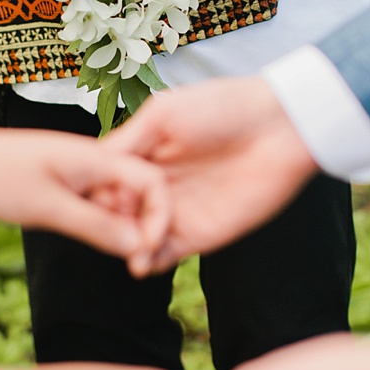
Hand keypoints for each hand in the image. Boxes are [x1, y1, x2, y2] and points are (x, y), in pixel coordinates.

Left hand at [0, 123, 170, 266]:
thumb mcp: (48, 209)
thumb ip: (95, 226)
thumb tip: (138, 246)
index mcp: (97, 158)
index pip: (152, 183)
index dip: (159, 218)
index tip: (146, 251)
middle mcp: (96, 160)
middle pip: (142, 192)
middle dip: (145, 227)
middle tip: (135, 266)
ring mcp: (82, 169)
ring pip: (121, 200)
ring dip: (125, 228)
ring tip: (120, 260)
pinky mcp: (68, 179)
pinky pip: (100, 201)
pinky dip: (105, 222)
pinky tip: (96, 241)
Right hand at [103, 77, 317, 274]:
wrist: (280, 126)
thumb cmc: (221, 107)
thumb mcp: (162, 114)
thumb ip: (126, 142)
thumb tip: (88, 165)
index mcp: (143, 154)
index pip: (103, 181)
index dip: (92, 191)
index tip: (88, 195)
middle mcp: (154, 186)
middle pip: (114, 214)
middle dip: (105, 223)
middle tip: (105, 224)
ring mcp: (176, 212)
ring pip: (135, 239)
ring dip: (124, 245)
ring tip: (125, 244)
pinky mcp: (201, 234)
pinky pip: (166, 255)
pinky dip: (149, 263)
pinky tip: (141, 260)